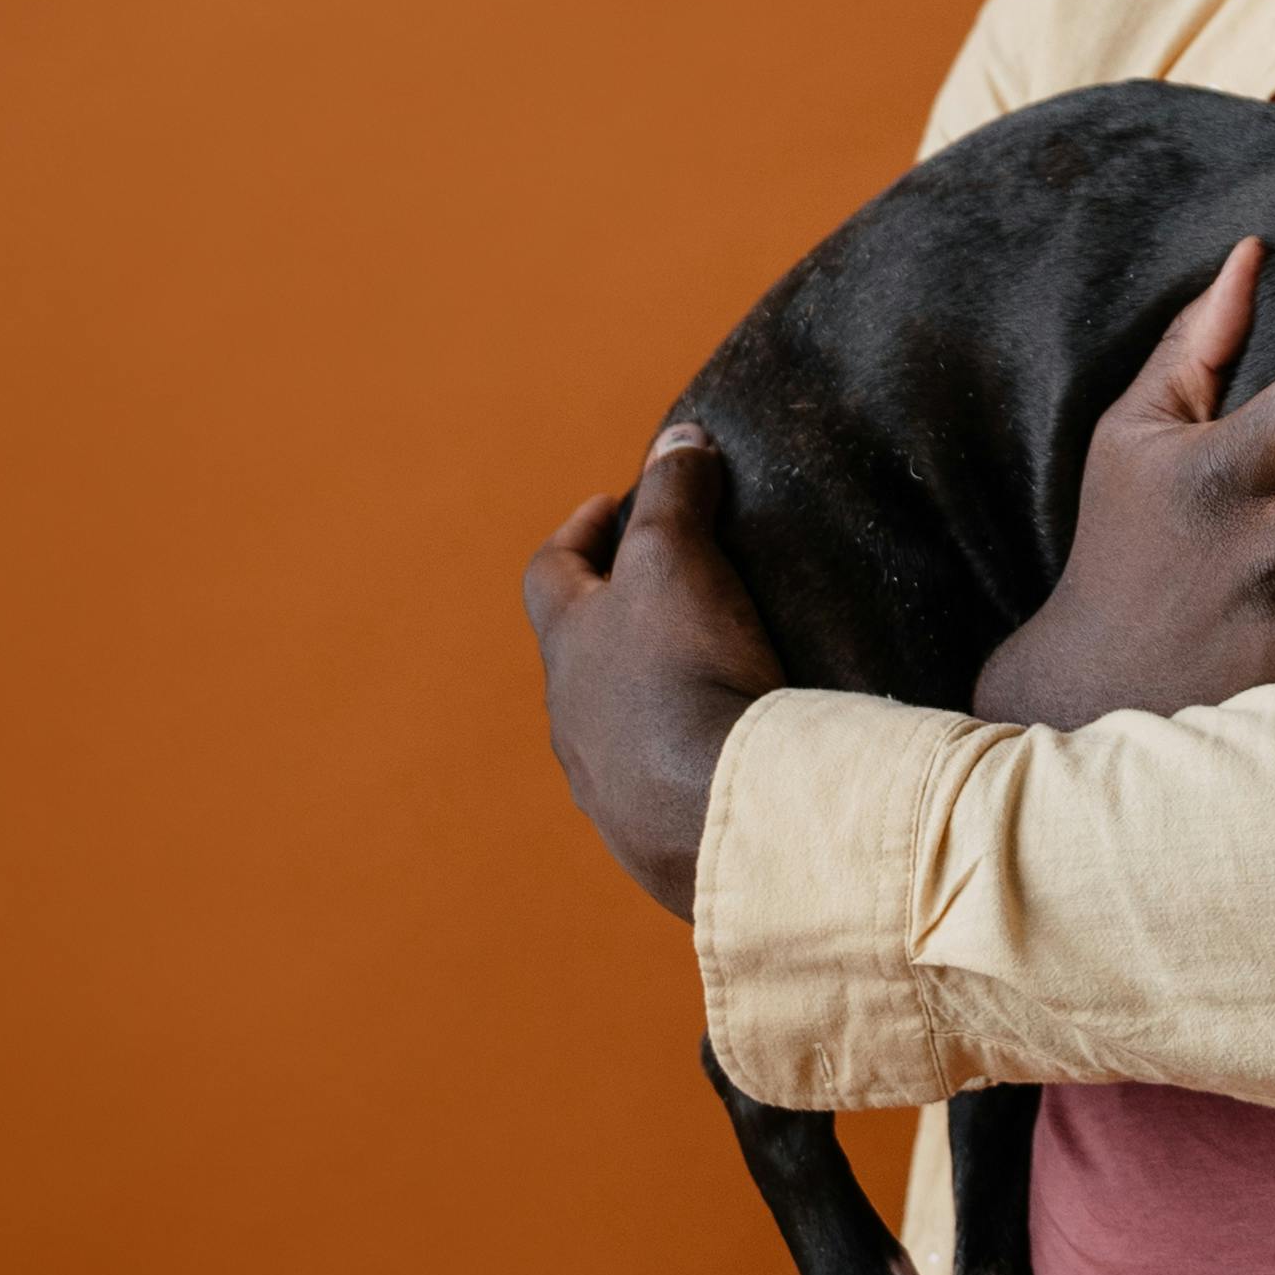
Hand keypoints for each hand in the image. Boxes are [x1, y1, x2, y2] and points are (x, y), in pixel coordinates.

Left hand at [522, 424, 786, 918]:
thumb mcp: (676, 558)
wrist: (715, 810)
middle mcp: (571, 716)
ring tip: (707, 667)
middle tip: (673, 582)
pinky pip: (655, 780)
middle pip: (579, 649)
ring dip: (645, 688)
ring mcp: (604, 781)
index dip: (580, 531)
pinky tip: (723, 747)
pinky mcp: (649, 835)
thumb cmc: (684, 672)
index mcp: (568, 644)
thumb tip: (677, 440)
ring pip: (611, 720)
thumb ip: (673, 493)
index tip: (614, 503)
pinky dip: (680, 752)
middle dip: (619, 610)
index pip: (550, 571)